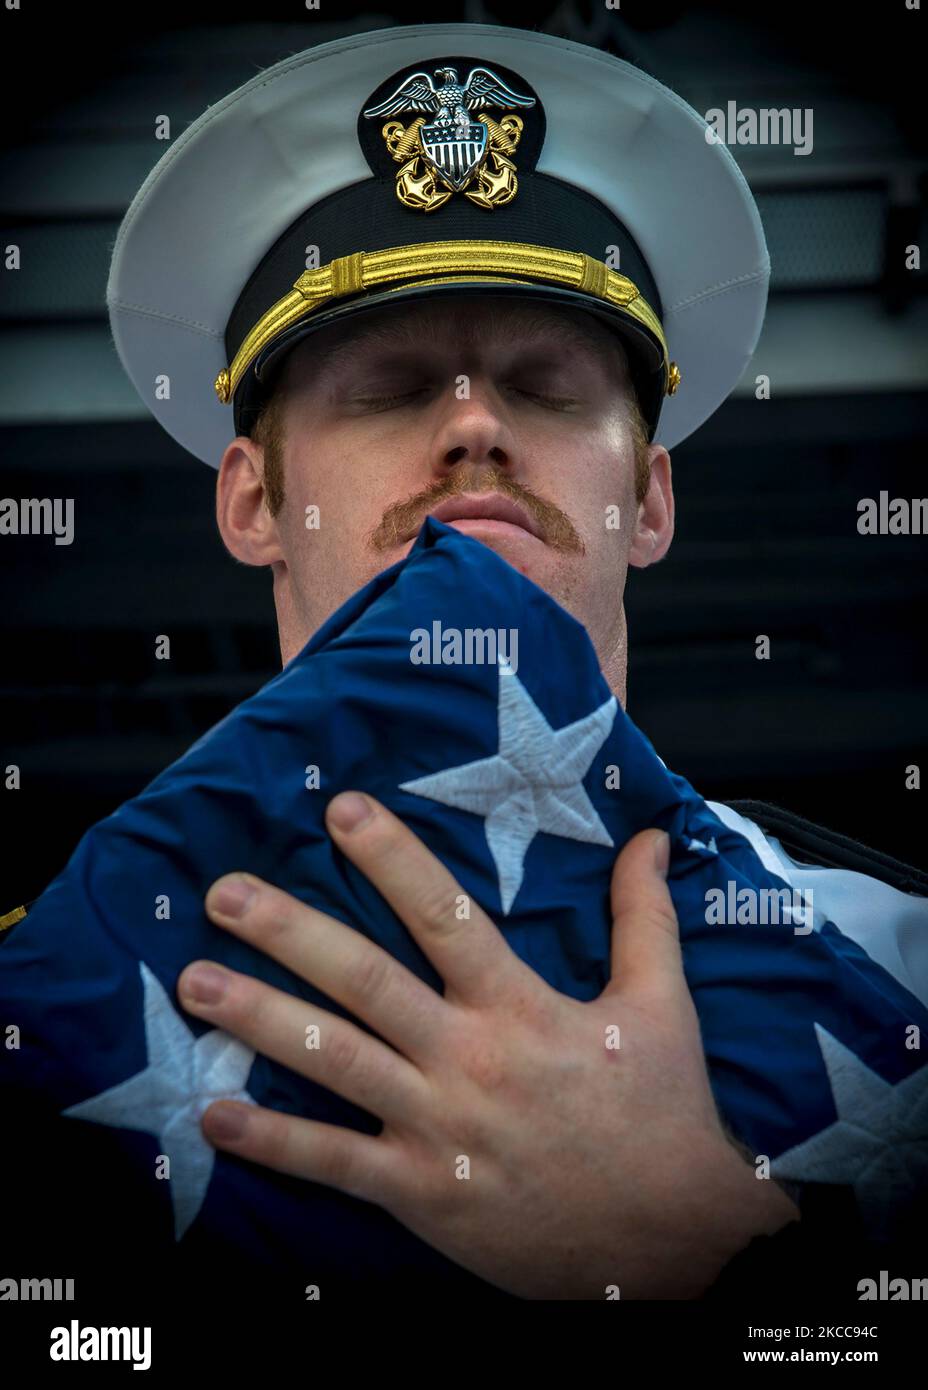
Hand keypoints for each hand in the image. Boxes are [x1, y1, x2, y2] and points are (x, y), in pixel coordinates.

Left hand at [178, 791, 797, 1298]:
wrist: (672, 1239)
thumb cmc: (662, 1114)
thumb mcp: (661, 1005)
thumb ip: (643, 917)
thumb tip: (652, 839)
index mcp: (522, 1008)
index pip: (445, 916)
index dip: (393, 858)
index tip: (340, 811)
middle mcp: (468, 1060)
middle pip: (366, 982)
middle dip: (291, 932)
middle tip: (224, 894)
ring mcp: (438, 1129)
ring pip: (336, 1063)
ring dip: (261, 1019)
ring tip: (195, 982)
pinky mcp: (421, 1193)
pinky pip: (335, 1165)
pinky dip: (273, 1142)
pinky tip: (213, 1114)